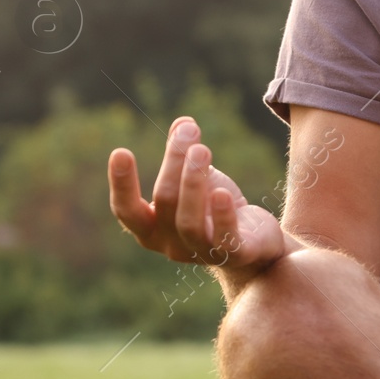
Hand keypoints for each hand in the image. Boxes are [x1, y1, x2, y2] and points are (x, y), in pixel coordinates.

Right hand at [108, 116, 287, 282]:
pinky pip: (225, 239)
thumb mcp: (198, 179)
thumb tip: (183, 123)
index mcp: (152, 229)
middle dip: (175, 162)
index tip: (121, 152)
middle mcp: (171, 245)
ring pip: (189, 222)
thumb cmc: (215, 208)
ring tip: (202, 150)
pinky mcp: (235, 256)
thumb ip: (185, 154)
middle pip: (165, 201)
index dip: (122, 184)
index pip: (127, 211)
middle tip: (188, 131)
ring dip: (193, 183)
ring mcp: (201, 253)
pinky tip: (222, 193)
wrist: (258, 241)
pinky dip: (222, 216)